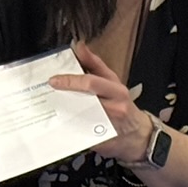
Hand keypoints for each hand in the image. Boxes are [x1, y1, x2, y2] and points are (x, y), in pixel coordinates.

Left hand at [48, 44, 152, 160]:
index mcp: (116, 90)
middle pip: (84, 100)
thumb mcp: (112, 82)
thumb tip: (79, 46)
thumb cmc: (122, 104)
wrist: (137, 135)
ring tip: (51, 104)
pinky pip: (81, 133)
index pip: (92, 82)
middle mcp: (114, 107)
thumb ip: (95, 65)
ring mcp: (108, 125)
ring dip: (64, 110)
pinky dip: (69, 127)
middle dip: (65, 95)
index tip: (53, 79)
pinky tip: (59, 122)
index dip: (70, 80)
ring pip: (81, 117)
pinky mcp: (101, 140)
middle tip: (49, 90)